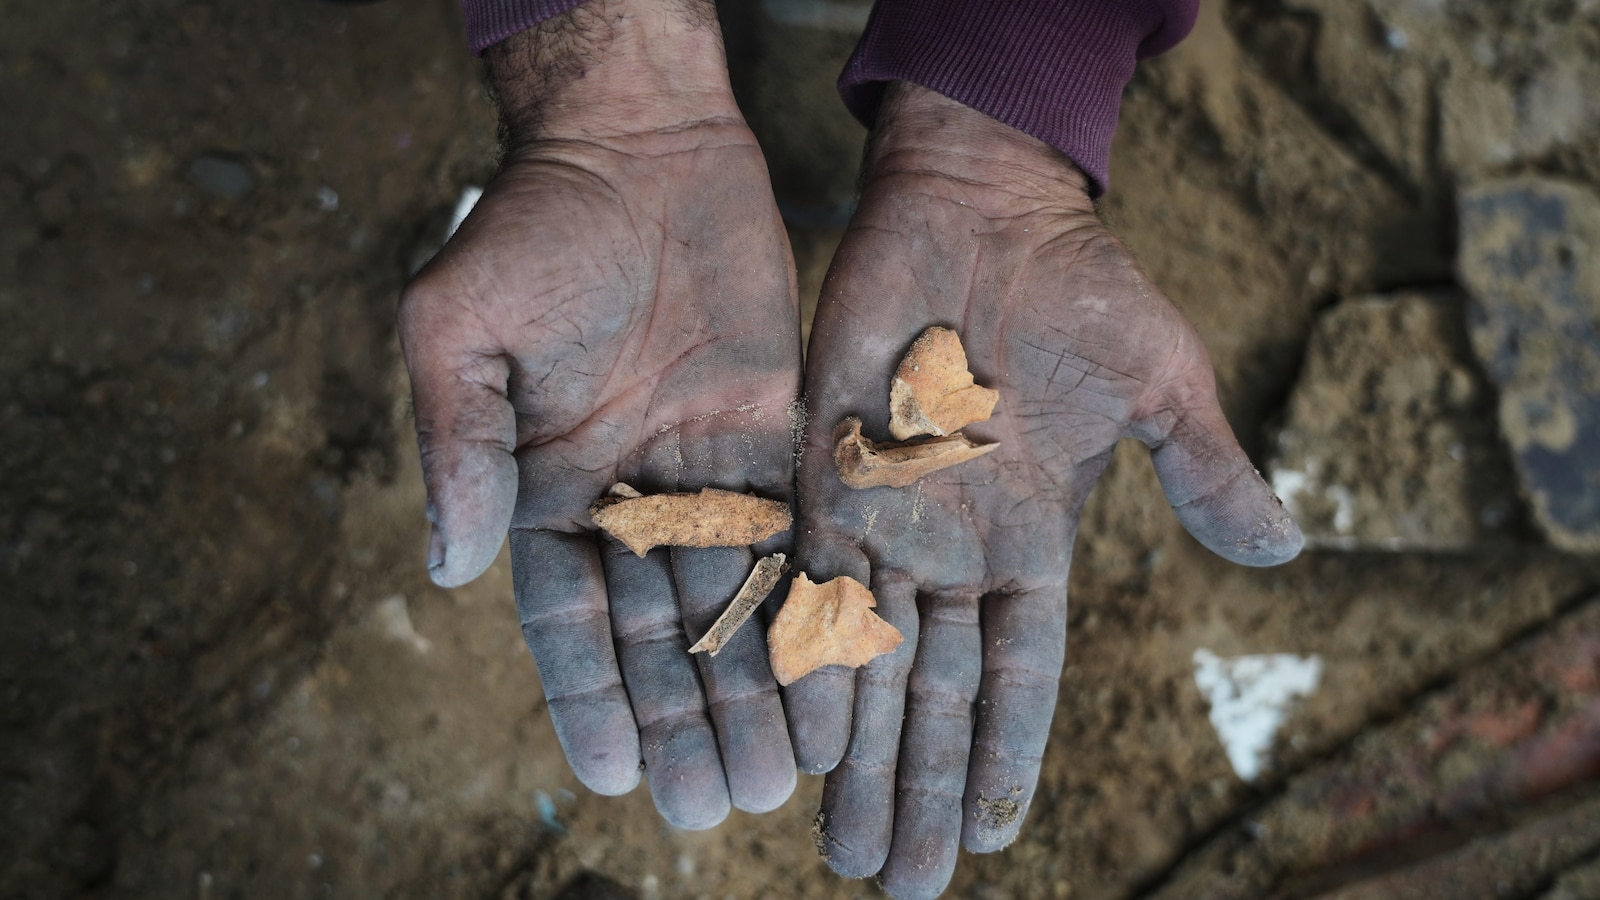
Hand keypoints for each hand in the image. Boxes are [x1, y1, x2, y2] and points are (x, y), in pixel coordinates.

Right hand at [399, 0, 799, 827]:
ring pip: (732, 602)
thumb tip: (447, 569)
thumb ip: (457, 449)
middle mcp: (629, 499)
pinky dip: (812, 605)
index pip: (566, 620)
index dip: (589, 698)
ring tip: (778, 777)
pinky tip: (832, 672)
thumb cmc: (528, 228)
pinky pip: (798, 536)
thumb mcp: (458, 331)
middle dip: (683, 719)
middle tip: (710, 807)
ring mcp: (706, 473)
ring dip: (752, 687)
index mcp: (547, 490)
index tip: (614, 774)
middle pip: (657, 634)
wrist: (636, 146)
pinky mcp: (774, 439)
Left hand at [789, 85, 1301, 896]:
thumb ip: (1202, 469)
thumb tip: (1285, 550)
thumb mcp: (1158, 381)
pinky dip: (802, 656)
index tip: (989, 837)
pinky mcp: (822, 472)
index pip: (1019, 674)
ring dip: (854, 755)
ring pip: (865, 660)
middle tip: (896, 881)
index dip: (1005, 754)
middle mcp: (954, 547)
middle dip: (916, 786)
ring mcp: (886, 515)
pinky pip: (807, 582)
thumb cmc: (1077, 287)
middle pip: (933, 692)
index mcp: (1033, 540)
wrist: (977, 204)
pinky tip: (794, 732)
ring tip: (839, 846)